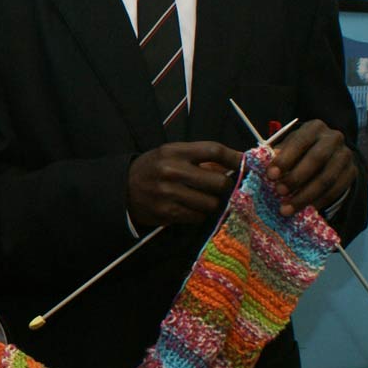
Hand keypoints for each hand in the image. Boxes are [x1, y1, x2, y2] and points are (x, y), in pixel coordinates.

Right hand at [127, 141, 243, 226]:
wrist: (120, 189)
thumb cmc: (151, 169)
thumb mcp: (169, 154)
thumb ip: (197, 158)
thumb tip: (232, 165)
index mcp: (174, 152)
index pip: (213, 150)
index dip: (235, 157)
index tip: (246, 163)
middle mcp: (172, 171)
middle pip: (219, 182)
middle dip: (226, 187)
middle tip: (223, 188)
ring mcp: (169, 194)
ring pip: (211, 203)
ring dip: (212, 203)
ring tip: (202, 199)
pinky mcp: (167, 212)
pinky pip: (197, 216)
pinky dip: (198, 214)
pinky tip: (189, 207)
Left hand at [265, 119, 355, 215]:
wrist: (329, 155)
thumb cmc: (298, 152)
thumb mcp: (285, 148)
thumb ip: (268, 154)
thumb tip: (244, 162)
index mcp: (314, 128)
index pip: (299, 142)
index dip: (285, 159)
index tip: (270, 176)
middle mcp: (333, 138)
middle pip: (316, 159)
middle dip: (296, 178)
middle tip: (279, 193)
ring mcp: (345, 155)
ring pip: (327, 178)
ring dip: (305, 195)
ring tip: (287, 208)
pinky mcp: (352, 172)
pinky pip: (336, 190)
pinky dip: (319, 202)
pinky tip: (306, 209)